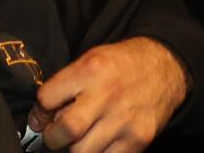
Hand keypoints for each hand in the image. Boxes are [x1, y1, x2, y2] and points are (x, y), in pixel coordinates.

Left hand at [30, 36, 187, 152]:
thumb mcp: (90, 59)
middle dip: (52, 137)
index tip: (42, 117)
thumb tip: (39, 118)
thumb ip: (65, 85)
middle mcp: (107, 95)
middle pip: (66, 129)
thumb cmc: (121, 64)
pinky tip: (97, 144)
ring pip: (83, 151)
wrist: (164, 68)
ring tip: (78, 139)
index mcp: (89, 69)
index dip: (39, 112)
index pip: (47, 97)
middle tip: (55, 135)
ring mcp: (124, 120)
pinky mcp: (138, 140)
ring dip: (74, 149)